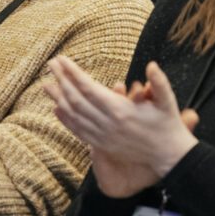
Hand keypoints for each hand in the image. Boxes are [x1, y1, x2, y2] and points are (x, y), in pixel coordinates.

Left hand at [44, 56, 198, 190]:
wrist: (168, 155)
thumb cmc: (168, 125)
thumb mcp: (168, 101)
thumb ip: (159, 83)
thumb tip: (152, 65)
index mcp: (120, 110)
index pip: (88, 88)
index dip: (73, 73)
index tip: (62, 60)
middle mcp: (107, 124)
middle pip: (76, 100)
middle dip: (61, 81)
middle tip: (51, 65)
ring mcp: (103, 136)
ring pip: (74, 116)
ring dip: (58, 99)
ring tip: (46, 85)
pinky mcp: (103, 145)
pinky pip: (79, 131)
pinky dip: (66, 120)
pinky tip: (57, 110)